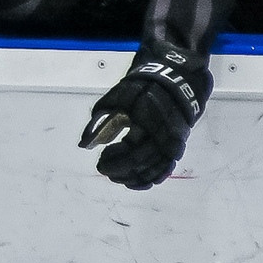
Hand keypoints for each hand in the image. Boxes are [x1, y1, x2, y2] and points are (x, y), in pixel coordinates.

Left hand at [82, 47, 204, 189]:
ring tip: (118, 178)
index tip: (100, 163)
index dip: (114, 162)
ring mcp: (174, 143)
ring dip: (136, 178)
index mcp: (148, 124)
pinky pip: (166, 168)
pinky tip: (137, 182)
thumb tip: (85, 144)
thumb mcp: (116, 99)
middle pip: (143, 165)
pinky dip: (152, 177)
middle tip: (105, 170)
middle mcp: (165, 137)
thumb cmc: (143, 88)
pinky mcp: (177, 145)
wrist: (175, 80)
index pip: (131, 154)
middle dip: (121, 171)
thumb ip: (100, 122)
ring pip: (157, 170)